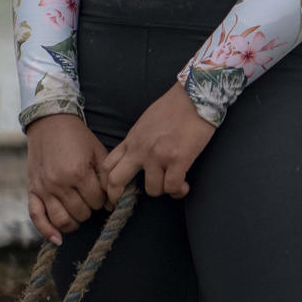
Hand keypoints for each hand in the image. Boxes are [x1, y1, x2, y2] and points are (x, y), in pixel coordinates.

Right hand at [24, 113, 110, 245]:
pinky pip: (37, 217)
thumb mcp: (98, 152)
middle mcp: (59, 183)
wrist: (50, 124)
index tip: (105, 196)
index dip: (104, 201)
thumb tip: (114, 199)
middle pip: (81, 212)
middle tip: (92, 201)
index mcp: (78, 172)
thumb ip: (107, 176)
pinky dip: (47, 231)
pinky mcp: (32, 191)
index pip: (97, 201)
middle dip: (90, 210)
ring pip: (62, 220)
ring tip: (80, 214)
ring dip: (75, 222)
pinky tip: (58, 239)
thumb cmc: (78, 138)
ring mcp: (44, 188)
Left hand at [103, 81, 216, 203]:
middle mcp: (140, 149)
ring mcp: (158, 155)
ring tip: (172, 186)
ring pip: (152, 189)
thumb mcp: (145, 122)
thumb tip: (136, 156)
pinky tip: (184, 187)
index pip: (108, 165)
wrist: (194, 97)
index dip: (106, 184)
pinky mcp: (178, 159)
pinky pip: (172, 187)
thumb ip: (138, 140)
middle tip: (124, 205)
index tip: (112, 193)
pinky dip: (178, 191)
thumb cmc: (174, 106)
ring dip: (162, 191)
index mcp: (132, 140)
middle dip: (117, 197)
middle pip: (116, 181)